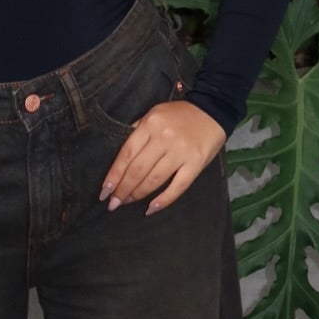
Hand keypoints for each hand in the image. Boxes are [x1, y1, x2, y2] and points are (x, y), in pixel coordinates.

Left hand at [99, 100, 226, 215]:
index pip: (126, 154)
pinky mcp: (196, 163)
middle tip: (113, 203)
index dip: (114, 175)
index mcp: (150, 124)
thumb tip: (121, 159)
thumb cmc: (179, 114)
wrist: (213, 110)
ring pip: (154, 179)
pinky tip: (151, 208)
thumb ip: (138, 132)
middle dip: (123, 189)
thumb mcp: (153, 114)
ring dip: (138, 194)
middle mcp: (164, 138)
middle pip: (138, 169)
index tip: (104, 191)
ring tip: (127, 203)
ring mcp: (181, 152)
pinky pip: (178, 186)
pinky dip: (163, 200)